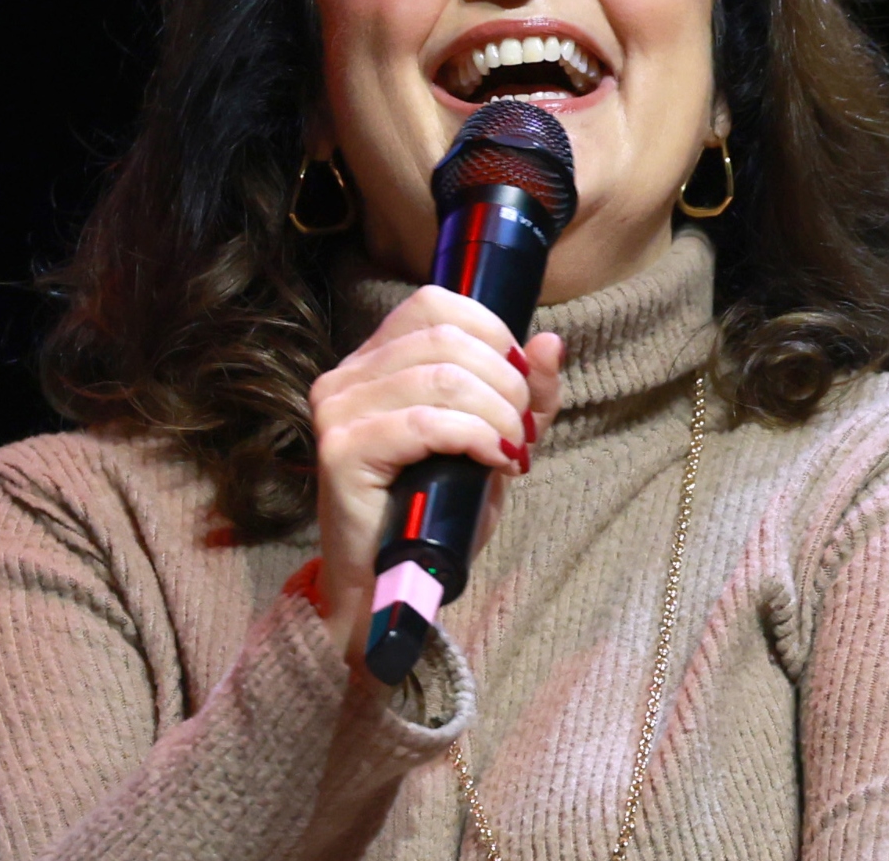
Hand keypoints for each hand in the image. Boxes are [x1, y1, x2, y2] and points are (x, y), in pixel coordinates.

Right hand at [309, 285, 562, 670]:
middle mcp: (347, 375)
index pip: (435, 302)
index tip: (522, 383)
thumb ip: (526, 394)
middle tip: (523, 432)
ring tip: (512, 451)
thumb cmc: (438, 510)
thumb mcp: (495, 441)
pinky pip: (424, 422)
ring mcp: (338, 409)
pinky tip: (493, 460)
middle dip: (505, 381)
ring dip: (496, 414)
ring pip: (440, 377)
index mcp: (375, 359)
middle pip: (446, 337)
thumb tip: (550, 341)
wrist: (390, 585)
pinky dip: (474, 436)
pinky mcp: (340, 450)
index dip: (492, 333)